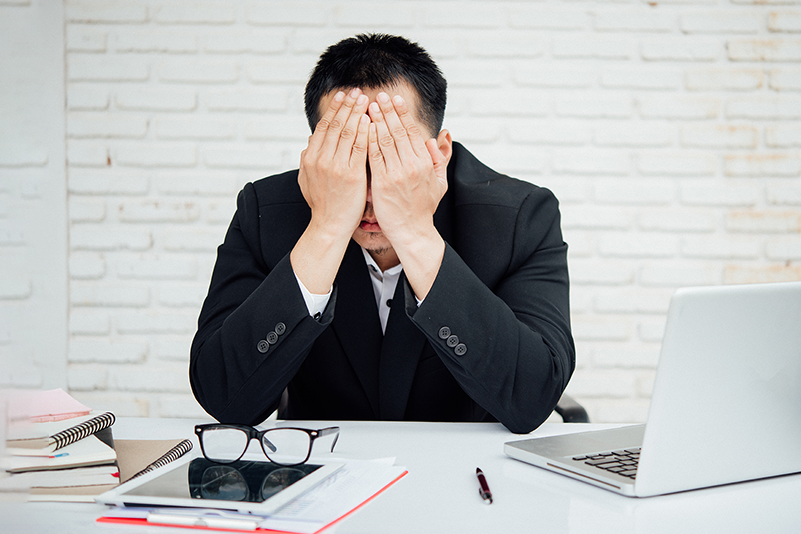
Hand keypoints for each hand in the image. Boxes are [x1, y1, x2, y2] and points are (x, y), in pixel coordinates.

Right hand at [291, 88, 370, 294]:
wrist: (329, 226)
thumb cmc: (322, 204)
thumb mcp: (307, 179)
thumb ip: (308, 159)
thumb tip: (310, 141)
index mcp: (310, 158)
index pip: (324, 126)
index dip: (335, 109)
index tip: (343, 96)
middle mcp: (321, 159)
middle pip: (337, 125)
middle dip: (348, 106)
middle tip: (357, 92)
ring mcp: (336, 166)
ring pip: (348, 133)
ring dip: (358, 113)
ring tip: (367, 100)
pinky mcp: (352, 175)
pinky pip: (360, 148)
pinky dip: (366, 132)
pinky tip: (371, 121)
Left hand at [367, 92, 450, 298]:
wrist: (412, 232)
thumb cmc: (424, 208)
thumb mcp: (440, 183)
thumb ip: (440, 159)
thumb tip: (439, 137)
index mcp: (425, 163)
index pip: (412, 132)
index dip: (402, 114)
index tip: (395, 99)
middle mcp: (412, 165)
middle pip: (398, 131)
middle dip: (387, 111)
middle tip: (379, 95)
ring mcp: (397, 174)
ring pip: (384, 140)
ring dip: (376, 121)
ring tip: (368, 106)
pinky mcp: (382, 184)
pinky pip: (374, 157)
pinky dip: (368, 140)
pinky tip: (362, 128)